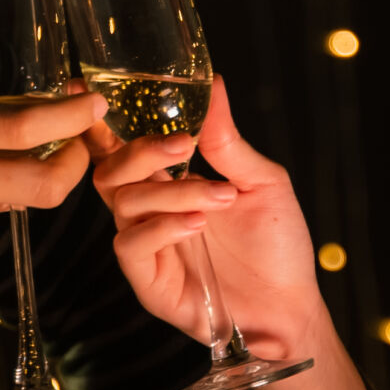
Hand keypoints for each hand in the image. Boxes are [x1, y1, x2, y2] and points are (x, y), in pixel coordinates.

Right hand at [87, 78, 323, 354]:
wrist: (290, 306)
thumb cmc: (276, 244)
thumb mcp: (261, 182)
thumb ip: (227, 140)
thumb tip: (214, 84)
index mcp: (169, 182)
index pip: (122, 148)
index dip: (102, 125)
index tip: (99, 95)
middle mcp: (149, 211)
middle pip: (109, 170)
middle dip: (140, 151)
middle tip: (185, 145)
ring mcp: (146, 246)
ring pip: (123, 202)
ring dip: (170, 191)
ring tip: (219, 197)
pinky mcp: (147, 281)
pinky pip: (131, 244)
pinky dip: (162, 226)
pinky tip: (197, 223)